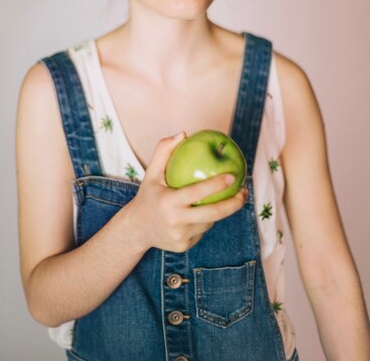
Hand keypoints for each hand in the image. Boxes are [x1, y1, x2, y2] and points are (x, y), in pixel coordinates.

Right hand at [127, 132, 248, 252]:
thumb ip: (164, 150)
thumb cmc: (148, 195)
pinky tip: (203, 213)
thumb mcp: (151, 173)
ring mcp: (180, 236)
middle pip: (213, 214)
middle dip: (233, 204)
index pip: (197, 193)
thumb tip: (183, 134)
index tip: (233, 176)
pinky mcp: (184, 246)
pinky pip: (202, 231)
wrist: (136, 229)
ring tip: (222, 199)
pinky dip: (204, 221)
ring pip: (209, 222)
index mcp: (168, 202)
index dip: (216, 184)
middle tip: (244, 191)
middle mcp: (175, 221)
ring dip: (217, 211)